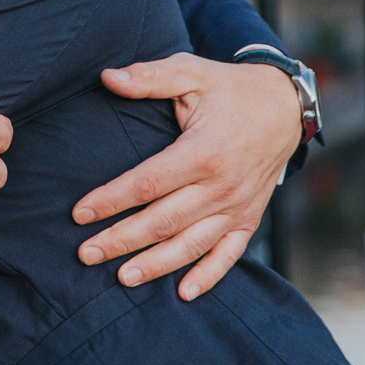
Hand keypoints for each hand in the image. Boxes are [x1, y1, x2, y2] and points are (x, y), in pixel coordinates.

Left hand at [73, 53, 300, 299]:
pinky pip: (229, 254)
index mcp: (202, 152)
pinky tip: (183, 293)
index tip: (79, 213)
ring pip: (191, 243)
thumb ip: (148, 76)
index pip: (147, 183)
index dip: (111, 200)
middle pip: (163, 221)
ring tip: (122, 278)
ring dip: (156, 264)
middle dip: (121, 239)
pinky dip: (208, 276)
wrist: (285, 107)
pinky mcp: (249, 218)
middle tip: (85, 254)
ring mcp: (237, 207)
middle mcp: (221, 186)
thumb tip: (107, 77)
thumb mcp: (190, 71)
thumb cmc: (228, 88)